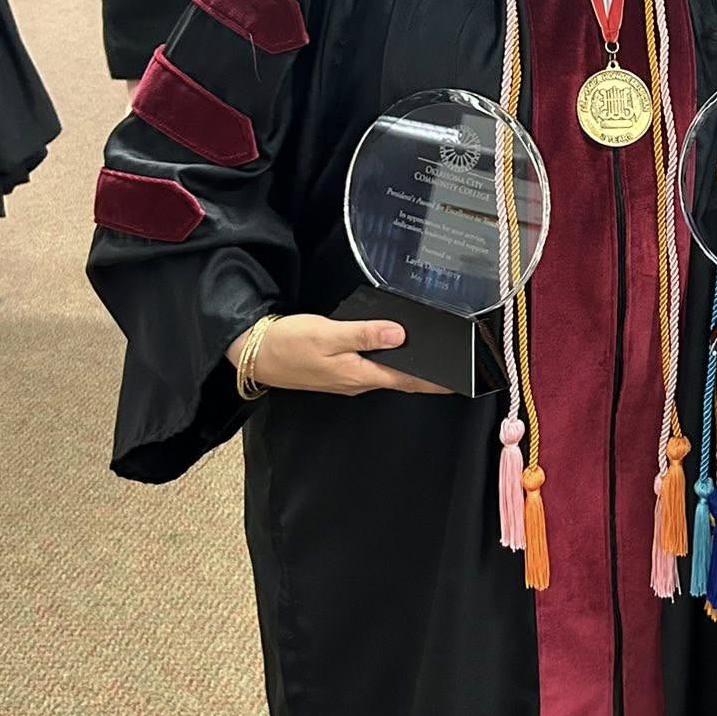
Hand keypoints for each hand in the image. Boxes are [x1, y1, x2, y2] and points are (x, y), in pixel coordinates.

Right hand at [226, 314, 450, 395]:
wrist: (256, 354)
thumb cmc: (290, 343)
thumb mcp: (328, 334)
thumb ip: (365, 334)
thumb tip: (399, 334)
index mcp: (360, 374)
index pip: (408, 380)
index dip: (435, 382)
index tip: (460, 381)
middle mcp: (358, 381)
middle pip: (401, 378)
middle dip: (429, 375)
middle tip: (456, 366)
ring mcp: (348, 378)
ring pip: (388, 373)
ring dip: (411, 368)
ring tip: (434, 357)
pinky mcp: (338, 370)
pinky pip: (373, 367)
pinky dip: (390, 361)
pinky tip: (397, 350)